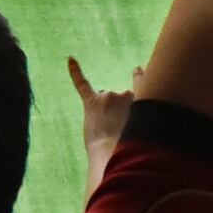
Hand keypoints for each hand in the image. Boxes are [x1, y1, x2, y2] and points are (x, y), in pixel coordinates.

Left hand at [65, 57, 132, 183]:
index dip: (139, 76)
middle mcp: (124, 95)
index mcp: (141, 101)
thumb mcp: (142, 132)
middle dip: (116, 115)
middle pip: (118, 101)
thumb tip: (125, 121)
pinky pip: (82, 84)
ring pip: (104, 102)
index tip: (137, 68)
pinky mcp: (91, 103)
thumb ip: (136, 120)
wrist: (112, 153)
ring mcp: (107, 97)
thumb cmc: (129, 147)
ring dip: (103, 116)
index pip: (141, 84)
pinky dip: (75, 71)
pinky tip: (70, 59)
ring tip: (106, 134)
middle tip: (117, 132)